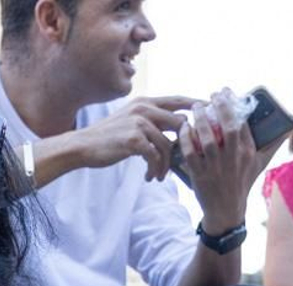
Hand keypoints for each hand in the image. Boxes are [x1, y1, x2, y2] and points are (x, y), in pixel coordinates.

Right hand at [71, 95, 193, 182]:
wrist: (82, 146)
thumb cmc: (107, 138)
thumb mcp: (129, 120)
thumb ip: (150, 120)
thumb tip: (175, 128)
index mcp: (145, 102)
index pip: (178, 100)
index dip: (196, 106)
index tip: (211, 114)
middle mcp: (144, 109)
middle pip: (180, 123)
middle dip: (186, 143)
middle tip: (185, 159)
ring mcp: (139, 123)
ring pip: (168, 144)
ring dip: (167, 164)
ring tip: (160, 176)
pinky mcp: (134, 139)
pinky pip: (155, 156)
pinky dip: (156, 170)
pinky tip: (151, 177)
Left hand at [179, 88, 280, 231]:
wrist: (226, 210)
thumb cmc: (243, 182)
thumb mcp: (261, 162)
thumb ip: (276, 140)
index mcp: (248, 152)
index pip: (242, 123)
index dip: (233, 104)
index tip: (225, 91)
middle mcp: (233, 159)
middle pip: (228, 128)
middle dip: (219, 108)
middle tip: (211, 95)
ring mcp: (216, 168)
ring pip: (207, 140)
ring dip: (200, 121)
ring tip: (196, 107)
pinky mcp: (199, 176)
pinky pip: (190, 154)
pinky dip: (186, 139)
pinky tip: (184, 127)